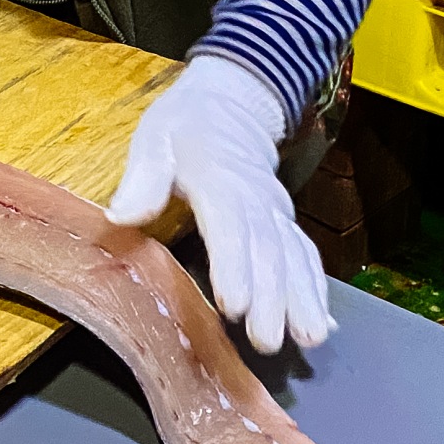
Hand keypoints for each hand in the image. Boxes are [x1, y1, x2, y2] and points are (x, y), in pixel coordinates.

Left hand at [107, 56, 334, 354]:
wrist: (233, 102)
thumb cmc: (186, 126)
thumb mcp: (155, 138)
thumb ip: (143, 178)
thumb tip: (121, 216)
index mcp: (218, 178)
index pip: (229, 224)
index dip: (233, 265)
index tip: (234, 305)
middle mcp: (255, 198)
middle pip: (268, 249)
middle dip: (272, 298)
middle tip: (268, 341)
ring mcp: (275, 211)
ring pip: (294, 255)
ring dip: (303, 299)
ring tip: (310, 338)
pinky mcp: (285, 222)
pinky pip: (305, 255)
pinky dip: (316, 289)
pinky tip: (323, 324)